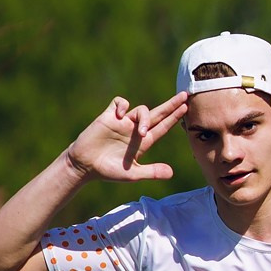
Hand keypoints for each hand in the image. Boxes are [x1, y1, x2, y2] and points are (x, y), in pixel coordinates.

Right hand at [64, 93, 187, 185]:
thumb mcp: (133, 174)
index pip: (163, 127)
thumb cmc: (108, 171)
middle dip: (171, 105)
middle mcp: (135, 129)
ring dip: (145, 117)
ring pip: (141, 109)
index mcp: (143, 142)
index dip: (174, 118)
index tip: (186, 108)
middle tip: (184, 96)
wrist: (85, 165)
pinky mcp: (110, 116)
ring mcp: (123, 122)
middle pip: (158, 113)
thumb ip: (151, 172)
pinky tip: (120, 116)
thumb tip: (171, 173)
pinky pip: (120, 103)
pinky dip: (122, 106)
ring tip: (141, 132)